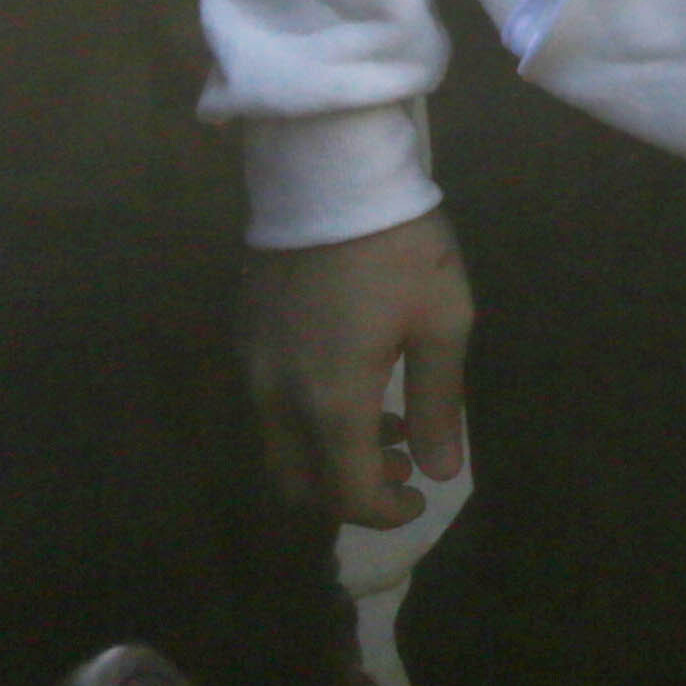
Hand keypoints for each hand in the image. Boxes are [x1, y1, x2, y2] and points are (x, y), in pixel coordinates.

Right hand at [246, 211, 475, 529]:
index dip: (385, 513)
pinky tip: (347, 381)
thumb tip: (442, 472)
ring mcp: (252, 366)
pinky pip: (266, 406)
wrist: (329, 172)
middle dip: (348, 493)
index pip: (349, 493)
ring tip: (385, 422)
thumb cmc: (399, 246)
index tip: (420, 499)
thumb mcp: (442, 321)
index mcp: (331, 403)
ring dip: (325, 456)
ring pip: (278, 447)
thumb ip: (439, 403)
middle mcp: (278, 398)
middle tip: (400, 466)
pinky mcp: (243, 335)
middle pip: (299, 485)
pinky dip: (303, 419)